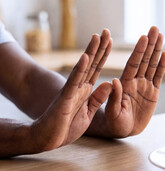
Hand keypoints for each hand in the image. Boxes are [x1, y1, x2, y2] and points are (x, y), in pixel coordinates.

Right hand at [31, 29, 112, 150]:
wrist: (48, 139)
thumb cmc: (66, 127)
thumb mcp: (88, 113)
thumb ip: (98, 99)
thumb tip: (110, 83)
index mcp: (85, 92)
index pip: (96, 69)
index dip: (103, 55)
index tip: (110, 41)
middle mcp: (79, 87)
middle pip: (91, 64)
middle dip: (99, 48)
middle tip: (106, 31)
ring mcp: (72, 91)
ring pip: (83, 68)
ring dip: (91, 52)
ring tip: (97, 36)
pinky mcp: (65, 99)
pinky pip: (74, 82)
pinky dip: (80, 70)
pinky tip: (85, 57)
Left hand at [104, 26, 164, 136]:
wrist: (125, 130)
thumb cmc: (115, 123)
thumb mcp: (113, 112)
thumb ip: (114, 97)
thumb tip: (115, 81)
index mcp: (124, 84)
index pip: (132, 64)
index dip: (138, 51)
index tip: (143, 38)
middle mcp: (135, 81)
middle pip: (144, 60)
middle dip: (149, 44)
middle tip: (154, 28)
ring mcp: (144, 86)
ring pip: (152, 65)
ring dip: (156, 51)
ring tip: (160, 35)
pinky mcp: (153, 93)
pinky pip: (158, 77)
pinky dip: (162, 66)